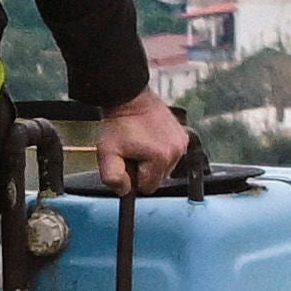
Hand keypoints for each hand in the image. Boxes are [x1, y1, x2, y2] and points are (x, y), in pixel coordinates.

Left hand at [80, 92, 198, 192]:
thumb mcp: (107, 154)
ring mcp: (182, 142)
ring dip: (151, 161)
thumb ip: (113, 178)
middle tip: (132, 151)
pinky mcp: (183, 135)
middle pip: (158, 178)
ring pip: (164, 168)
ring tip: (139, 144)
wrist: (129, 99)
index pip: (147, 187)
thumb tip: (124, 191)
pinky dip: (160, 151)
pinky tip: (148, 139)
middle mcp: (176, 151)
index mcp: (161, 158)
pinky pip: (170, 155)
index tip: (127, 162)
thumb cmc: (118, 125)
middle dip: (143, 170)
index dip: (133, 178)